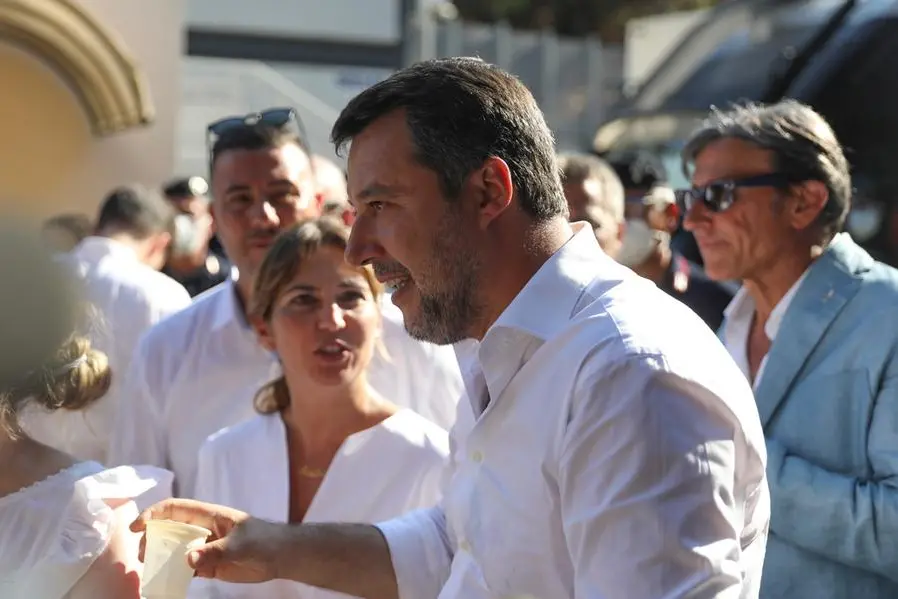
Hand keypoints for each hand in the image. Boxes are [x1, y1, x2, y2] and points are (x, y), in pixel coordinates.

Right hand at [131, 498, 283, 582]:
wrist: (282, 557)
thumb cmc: (265, 540)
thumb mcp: (241, 544)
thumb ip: (215, 552)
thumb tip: (188, 559)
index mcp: (209, 516)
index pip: (176, 509)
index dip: (154, 513)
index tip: (138, 527)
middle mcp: (203, 530)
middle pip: (170, 529)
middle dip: (152, 538)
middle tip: (142, 555)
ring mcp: (205, 547)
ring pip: (175, 550)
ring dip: (160, 557)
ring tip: (149, 568)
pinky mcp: (209, 565)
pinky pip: (185, 568)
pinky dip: (173, 573)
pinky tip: (164, 581)